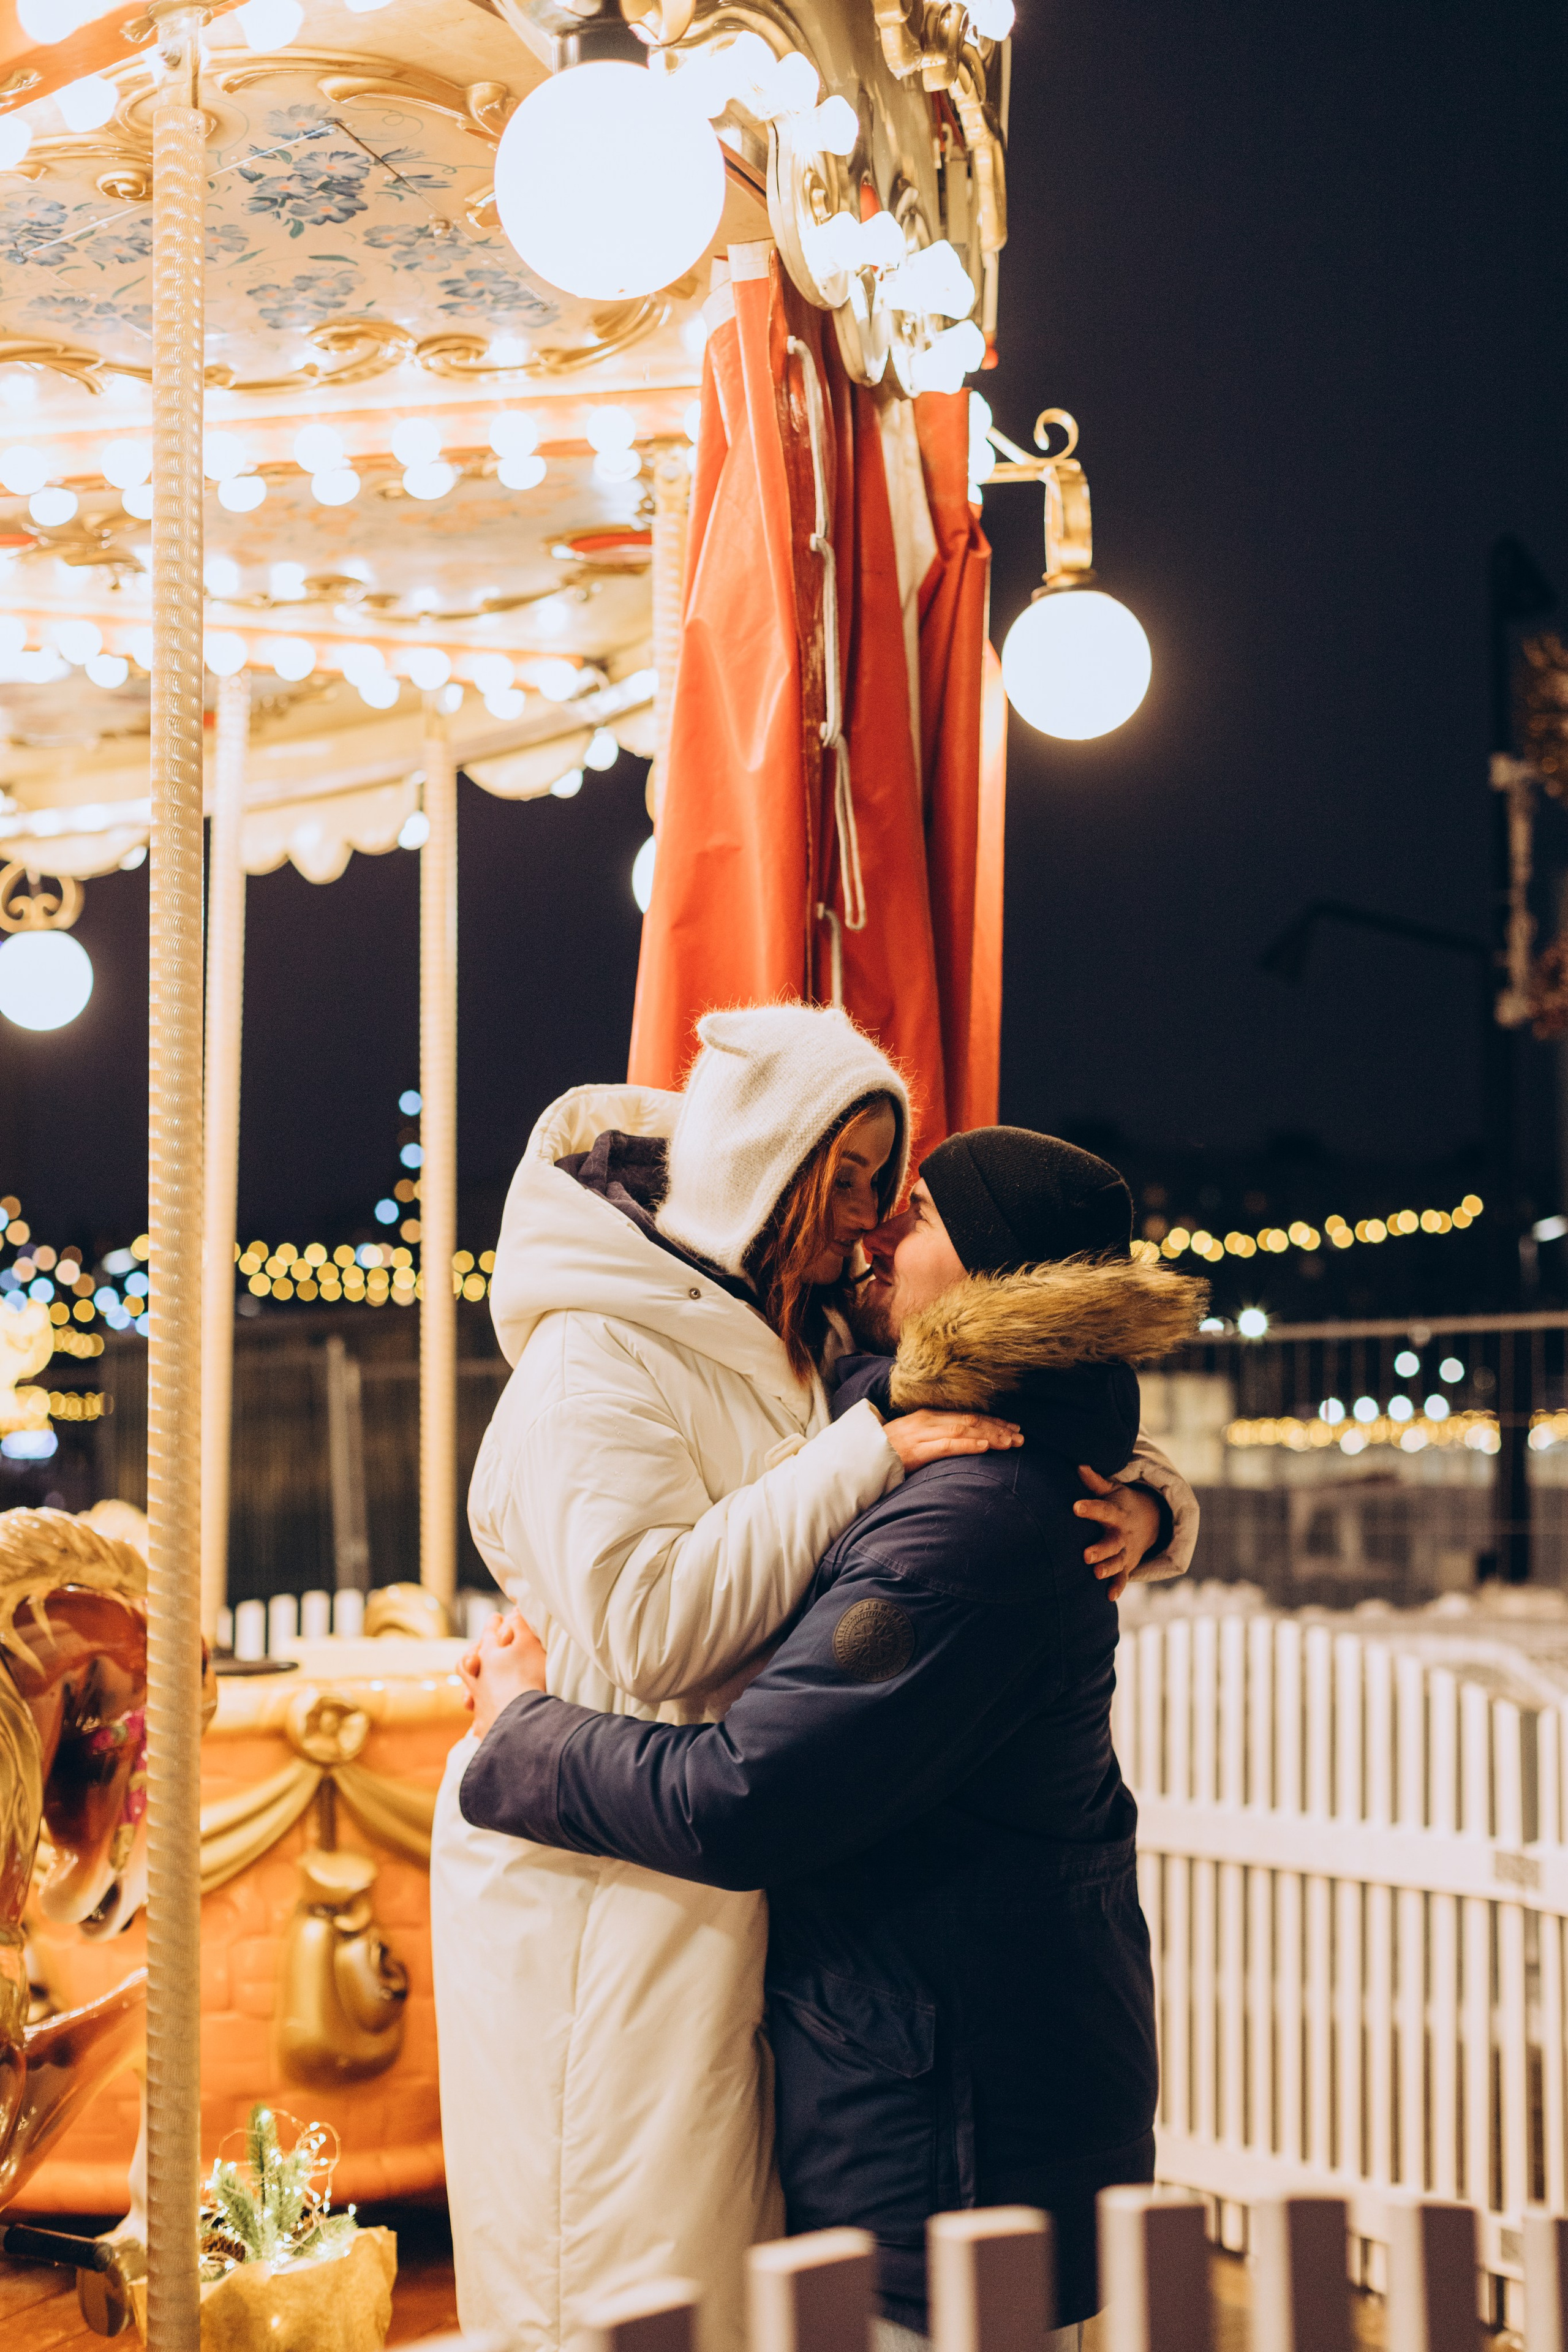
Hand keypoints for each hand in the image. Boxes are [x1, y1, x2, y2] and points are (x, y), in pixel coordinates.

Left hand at [459, 1608, 548, 1737]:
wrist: (519, 1720)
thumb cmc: (527, 1678)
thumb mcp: (529, 1644)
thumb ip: (521, 1624)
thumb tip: (514, 1609)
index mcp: (488, 1653)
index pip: (489, 1632)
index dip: (494, 1623)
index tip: (497, 1617)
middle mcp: (477, 1675)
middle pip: (467, 1661)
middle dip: (474, 1653)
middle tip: (479, 1651)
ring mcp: (477, 1699)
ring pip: (467, 1687)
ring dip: (470, 1682)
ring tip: (474, 1683)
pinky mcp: (482, 1722)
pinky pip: (477, 1718)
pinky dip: (479, 1715)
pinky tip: (479, 1720)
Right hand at [883, 1410, 1023, 1471]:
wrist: (859, 1458)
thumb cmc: (885, 1451)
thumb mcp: (912, 1437)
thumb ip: (933, 1435)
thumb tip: (958, 1439)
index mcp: (927, 1415)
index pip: (966, 1415)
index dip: (992, 1420)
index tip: (1012, 1426)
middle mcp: (927, 1420)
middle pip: (971, 1420)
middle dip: (998, 1428)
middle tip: (1021, 1437)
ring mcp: (922, 1434)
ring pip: (964, 1430)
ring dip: (991, 1436)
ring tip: (1011, 1442)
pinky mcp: (917, 1450)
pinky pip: (947, 1445)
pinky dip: (968, 1444)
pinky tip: (985, 1447)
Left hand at [1074, 1467, 1160, 1600]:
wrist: (1154, 1520)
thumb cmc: (1122, 1503)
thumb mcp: (1112, 1490)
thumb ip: (1095, 1482)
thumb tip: (1078, 1464)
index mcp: (1116, 1514)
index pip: (1102, 1510)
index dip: (1090, 1509)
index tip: (1075, 1507)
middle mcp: (1122, 1534)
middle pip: (1111, 1543)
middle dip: (1100, 1550)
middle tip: (1085, 1556)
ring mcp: (1126, 1551)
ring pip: (1117, 1561)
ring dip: (1108, 1569)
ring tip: (1096, 1574)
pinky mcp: (1127, 1564)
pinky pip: (1123, 1577)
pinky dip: (1118, 1586)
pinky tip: (1109, 1596)